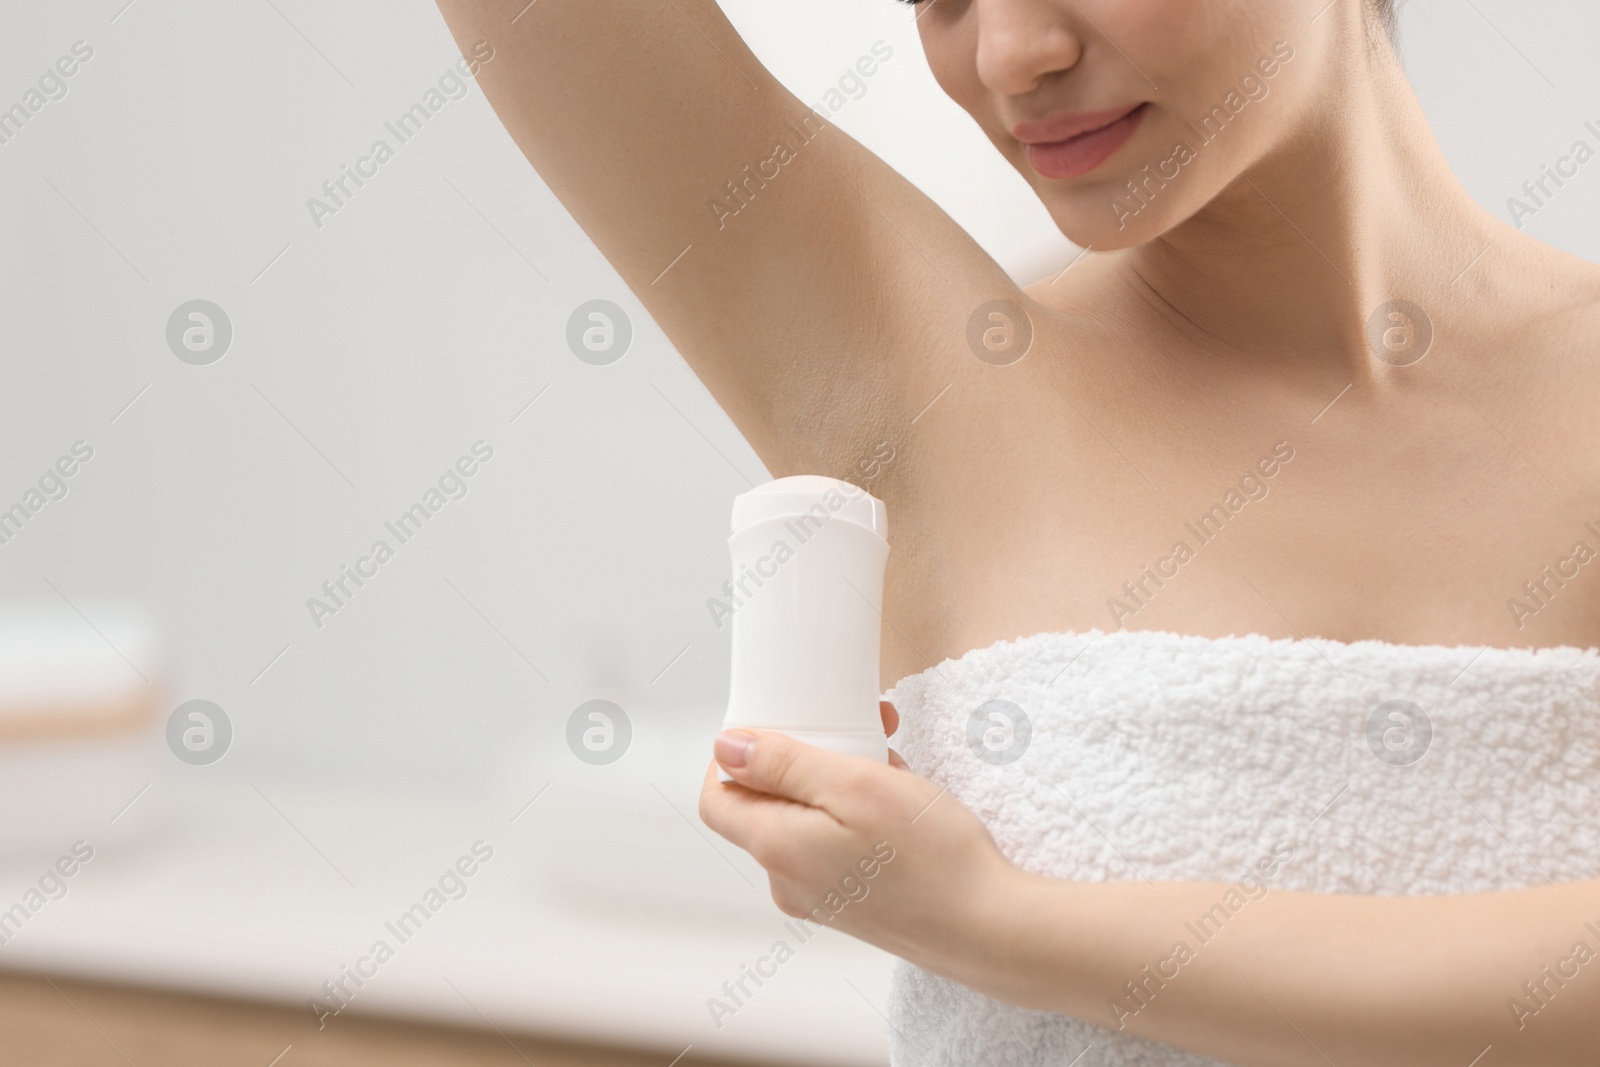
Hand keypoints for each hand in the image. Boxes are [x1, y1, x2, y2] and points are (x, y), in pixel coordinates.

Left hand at [698, 701, 1018, 973]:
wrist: (991, 929)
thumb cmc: (931, 857)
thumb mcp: (854, 784)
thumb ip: (782, 764)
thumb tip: (726, 747)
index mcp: (775, 848)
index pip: (717, 797)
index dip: (735, 755)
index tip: (779, 726)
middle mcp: (786, 880)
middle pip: (767, 804)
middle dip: (807, 758)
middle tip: (859, 729)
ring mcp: (820, 897)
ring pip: (807, 821)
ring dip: (840, 782)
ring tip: (891, 764)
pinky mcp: (853, 904)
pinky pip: (834, 845)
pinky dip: (858, 815)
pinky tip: (901, 802)